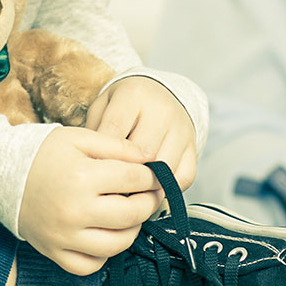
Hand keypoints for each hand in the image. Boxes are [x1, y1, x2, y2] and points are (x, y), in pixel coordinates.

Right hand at [17, 127, 160, 275]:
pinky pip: (91, 265)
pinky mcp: (54, 252)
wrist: (0, 175)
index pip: (134, 180)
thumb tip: (149, 158)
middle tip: (150, 194)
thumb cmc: (41, 153)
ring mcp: (64, 236)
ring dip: (132, 229)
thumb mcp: (79, 138)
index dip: (151, 176)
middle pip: (132, 214)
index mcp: (82, 177)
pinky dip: (104, 254)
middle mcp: (74, 211)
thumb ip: (117, 146)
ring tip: (129, 213)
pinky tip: (104, 234)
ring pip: (117, 244)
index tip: (153, 173)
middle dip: (149, 202)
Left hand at [84, 76, 196, 190]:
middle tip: (107, 186)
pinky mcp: (193, 148)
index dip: (101, 155)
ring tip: (126, 191)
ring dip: (144, 184)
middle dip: (124, 172)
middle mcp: (162, 110)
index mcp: (134, 94)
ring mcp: (181, 129)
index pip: (115, 130)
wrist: (158, 94)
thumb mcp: (102, 107)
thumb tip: (93, 165)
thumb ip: (94, 131)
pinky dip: (165, 189)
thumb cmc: (122, 106)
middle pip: (143, 152)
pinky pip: (183, 177)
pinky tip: (148, 188)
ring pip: (164, 168)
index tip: (92, 171)